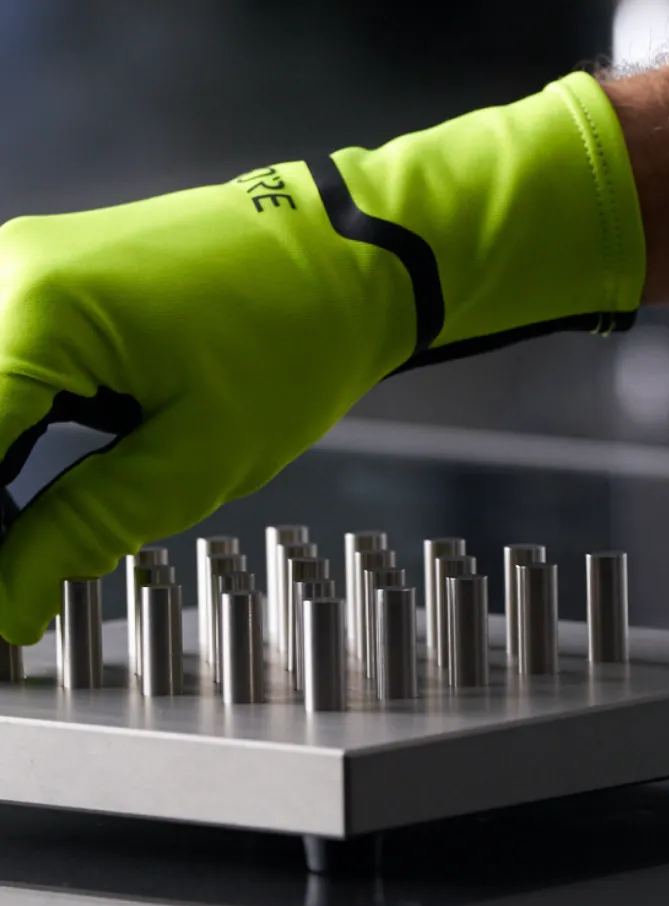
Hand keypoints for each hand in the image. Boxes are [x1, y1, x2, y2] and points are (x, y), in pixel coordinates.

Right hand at [0, 71, 644, 642]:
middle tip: (22, 576)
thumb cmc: (296, 341)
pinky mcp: (57, 277)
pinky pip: (6, 363)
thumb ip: (86, 527)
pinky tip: (36, 483)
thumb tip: (8, 598)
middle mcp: (10, 273)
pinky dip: (12, 430)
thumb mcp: (198, 458)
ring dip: (0, 473)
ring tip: (36, 538)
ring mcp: (29, 267)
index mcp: (37, 316)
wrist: (347, 256)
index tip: (6, 600)